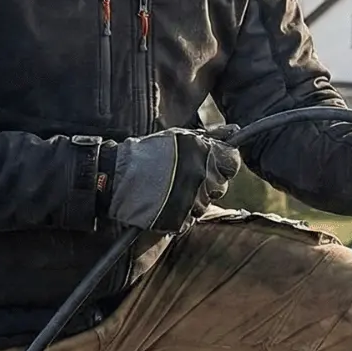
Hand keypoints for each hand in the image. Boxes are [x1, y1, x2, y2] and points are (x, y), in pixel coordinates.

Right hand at [106, 128, 241, 232]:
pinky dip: (182, 214)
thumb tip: (233, 130)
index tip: (211, 164)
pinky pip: (190, 220)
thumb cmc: (148, 153)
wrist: (117, 177)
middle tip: (185, 177)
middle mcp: (201, 176)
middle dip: (207, 182)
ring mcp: (192, 199)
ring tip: (172, 190)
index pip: (233, 162)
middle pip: (221, 186)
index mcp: (203, 153)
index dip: (224, 164)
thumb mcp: (179, 136)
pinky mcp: (180, 220)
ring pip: (206, 205)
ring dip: (194, 199)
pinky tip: (167, 203)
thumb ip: (210, 136)